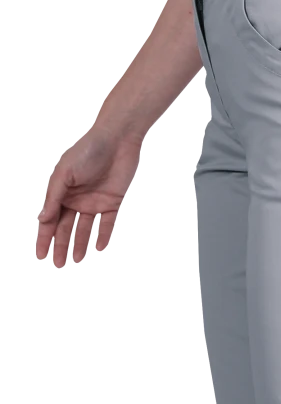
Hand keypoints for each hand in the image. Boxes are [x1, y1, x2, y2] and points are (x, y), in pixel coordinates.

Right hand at [35, 123, 143, 267]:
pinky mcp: (112, 202)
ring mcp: (94, 202)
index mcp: (61, 192)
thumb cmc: (87, 150)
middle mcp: (76, 199)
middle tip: (58, 264)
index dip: (45, 238)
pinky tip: (98, 248)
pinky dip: (103, 235)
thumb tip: (43, 219)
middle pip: (66, 228)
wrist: (117, 139)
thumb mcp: (65, 172)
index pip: (50, 220)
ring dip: (81, 244)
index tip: (40, 255)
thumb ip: (54, 197)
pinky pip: (107, 223)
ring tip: (78, 260)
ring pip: (85, 229)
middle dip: (61, 246)